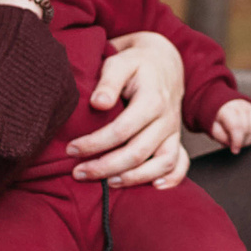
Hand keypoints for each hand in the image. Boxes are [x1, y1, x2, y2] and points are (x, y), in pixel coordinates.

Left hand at [69, 32, 188, 189]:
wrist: (163, 62)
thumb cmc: (136, 63)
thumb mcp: (120, 62)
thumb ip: (108, 80)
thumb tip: (98, 103)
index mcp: (152, 99)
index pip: (121, 130)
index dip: (95, 143)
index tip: (71, 148)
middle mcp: (166, 119)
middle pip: (138, 152)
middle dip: (105, 167)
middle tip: (78, 172)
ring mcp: (173, 131)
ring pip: (161, 163)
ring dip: (134, 178)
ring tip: (107, 184)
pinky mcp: (175, 138)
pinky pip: (180, 163)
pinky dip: (171, 179)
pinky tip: (153, 188)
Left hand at [207, 98, 250, 153]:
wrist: (223, 106)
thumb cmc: (218, 120)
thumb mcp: (214, 129)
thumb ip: (223, 138)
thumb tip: (234, 145)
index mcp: (227, 110)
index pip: (236, 126)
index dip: (237, 141)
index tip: (235, 150)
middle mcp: (240, 107)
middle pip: (248, 128)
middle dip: (243, 142)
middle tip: (236, 147)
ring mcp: (250, 108)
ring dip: (250, 139)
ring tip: (241, 142)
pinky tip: (248, 138)